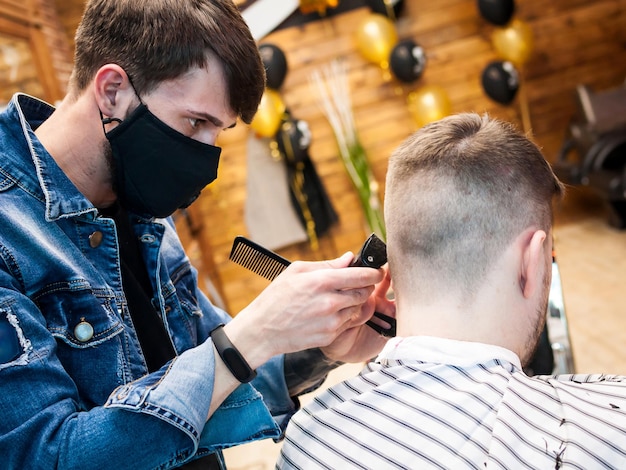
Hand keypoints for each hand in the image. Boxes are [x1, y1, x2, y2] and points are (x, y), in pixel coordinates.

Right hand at [224, 252, 384, 368]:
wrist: (262, 330)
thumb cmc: (276, 297)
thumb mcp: (296, 271)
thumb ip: (326, 264)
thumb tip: (349, 258)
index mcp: (322, 281)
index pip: (361, 276)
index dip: (374, 272)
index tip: (377, 271)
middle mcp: (330, 302)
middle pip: (364, 293)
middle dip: (364, 287)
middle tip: (355, 284)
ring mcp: (331, 322)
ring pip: (357, 309)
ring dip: (353, 303)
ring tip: (335, 300)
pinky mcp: (330, 336)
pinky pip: (347, 324)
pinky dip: (343, 318)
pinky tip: (327, 314)